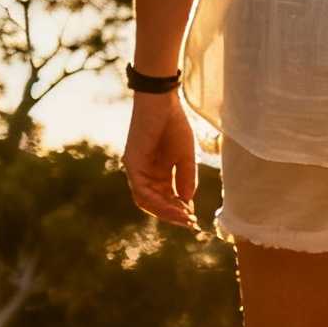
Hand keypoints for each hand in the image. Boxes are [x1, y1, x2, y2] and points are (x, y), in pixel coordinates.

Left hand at [123, 91, 199, 228]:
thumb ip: (186, 180)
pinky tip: (175, 206)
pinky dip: (158, 201)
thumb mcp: (185, 157)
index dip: (179, 211)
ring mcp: (136, 169)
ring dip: (165, 212)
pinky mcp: (132, 164)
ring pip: (146, 201)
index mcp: (157, 172)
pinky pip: (142, 190)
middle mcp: (144, 173)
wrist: (162, 103)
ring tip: (184, 218)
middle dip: (172, 216)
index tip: (195, 220)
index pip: (165, 198)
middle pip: (154, 203)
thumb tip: (186, 203)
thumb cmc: (175, 125)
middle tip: (190, 224)